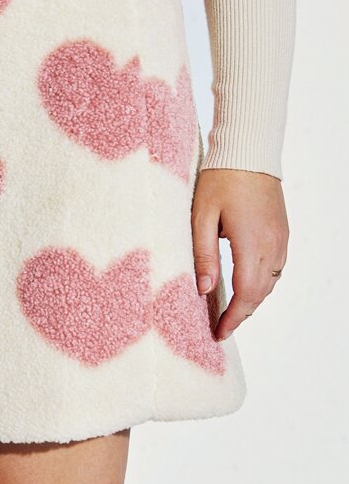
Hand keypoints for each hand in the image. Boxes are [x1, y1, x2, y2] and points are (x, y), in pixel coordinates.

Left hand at [191, 168, 288, 339]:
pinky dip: (262, 282)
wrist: (248, 150)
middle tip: (220, 327)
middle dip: (241, 314)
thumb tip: (204, 290)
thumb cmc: (220, 179)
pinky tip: (246, 284)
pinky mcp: (282, 231)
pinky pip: (276, 266)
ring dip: (253, 299)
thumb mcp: (201, 216)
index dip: (234, 318)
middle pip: (261, 293)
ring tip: (230, 310)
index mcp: (252, 242)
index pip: (246, 293)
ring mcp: (281, 238)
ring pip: (271, 282)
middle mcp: (272, 244)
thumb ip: (203, 254)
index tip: (219, 333)